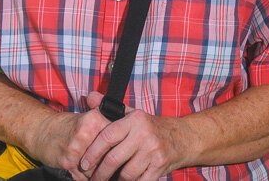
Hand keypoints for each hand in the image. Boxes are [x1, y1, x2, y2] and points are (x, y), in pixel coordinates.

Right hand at [23, 98, 112, 180]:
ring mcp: (76, 147)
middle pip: (108, 156)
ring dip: (96, 171)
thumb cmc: (69, 127)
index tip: (119, 154)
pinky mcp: (67, 160)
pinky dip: (84, 177)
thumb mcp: (89, 120)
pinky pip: (84, 176)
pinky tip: (81, 170)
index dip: (118, 150)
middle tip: (106, 164)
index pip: (117, 140)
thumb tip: (126, 147)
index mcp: (96, 119)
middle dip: (107, 163)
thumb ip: (107, 129)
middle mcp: (87, 131)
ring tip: (91, 166)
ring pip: (97, 168)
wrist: (42, 130)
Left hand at [78, 90, 192, 180]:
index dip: (93, 152)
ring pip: (126, 174)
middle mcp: (144, 134)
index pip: (107, 136)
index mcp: (134, 120)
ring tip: (108, 180)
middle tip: (93, 178)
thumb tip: (89, 96)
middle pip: (113, 159)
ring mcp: (153, 151)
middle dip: (100, 173)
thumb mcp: (133, 114)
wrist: (183, 137)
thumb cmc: (152, 127)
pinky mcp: (160, 166)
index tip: (84, 163)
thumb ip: (110, 107)